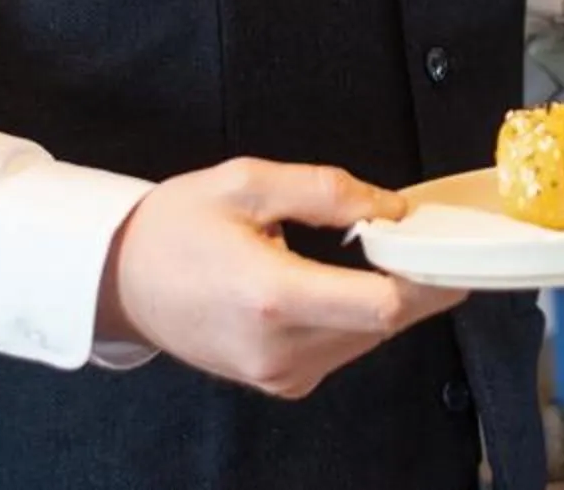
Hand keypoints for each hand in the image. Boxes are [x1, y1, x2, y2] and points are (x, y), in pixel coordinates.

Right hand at [95, 158, 466, 398]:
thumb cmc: (173, 228)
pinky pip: (343, 349)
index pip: (382, 304)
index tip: (445, 241)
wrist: (119, 281)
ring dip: (387, 297)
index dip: (426, 273)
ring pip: (369, 338)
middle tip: (423, 235)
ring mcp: (279, 373)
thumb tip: (389, 206)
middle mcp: (280, 349)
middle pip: (385, 323)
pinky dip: (358, 314)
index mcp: (272, 296)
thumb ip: (325, 191)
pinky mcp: (280, 382)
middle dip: (415, 278)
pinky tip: (347, 280)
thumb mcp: (245, 182)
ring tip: (382, 250)